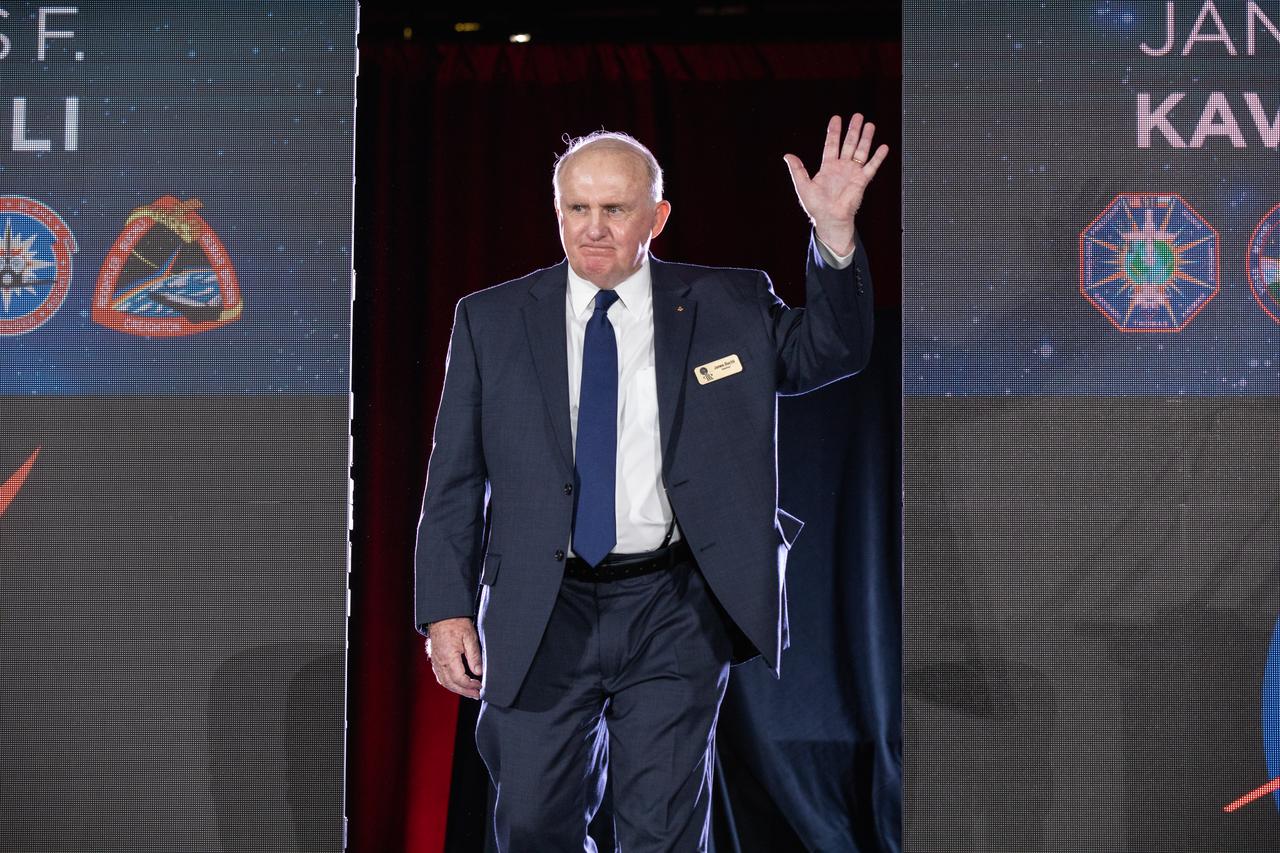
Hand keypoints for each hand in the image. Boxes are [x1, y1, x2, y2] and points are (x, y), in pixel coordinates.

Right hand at [426, 616, 482, 699]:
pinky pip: (440, 676)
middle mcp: (440, 662)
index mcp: (449, 657)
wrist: (442, 614)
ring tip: (469, 692)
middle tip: (476, 695)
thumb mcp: (470, 637)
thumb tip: (479, 672)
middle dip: (464, 692)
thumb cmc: (457, 623)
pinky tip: (457, 684)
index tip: (480, 687)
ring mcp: (435, 661)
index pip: (460, 679)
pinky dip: (449, 683)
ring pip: (444, 682)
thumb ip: (474, 656)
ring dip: (456, 689)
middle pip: (451, 684)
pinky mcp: (434, 659)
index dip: (470, 686)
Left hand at [783, 114, 889, 256]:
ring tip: (870, 125)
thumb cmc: (816, 206)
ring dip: (866, 138)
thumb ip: (797, 170)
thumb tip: (787, 156)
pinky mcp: (862, 181)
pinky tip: (883, 147)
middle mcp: (841, 167)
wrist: (830, 219)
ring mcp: (853, 173)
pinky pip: (871, 166)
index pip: (831, 144)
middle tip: (858, 116)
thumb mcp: (803, 185)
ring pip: (861, 151)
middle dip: (853, 129)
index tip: (837, 118)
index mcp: (828, 167)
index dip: (834, 131)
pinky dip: (878, 157)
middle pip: (849, 144)